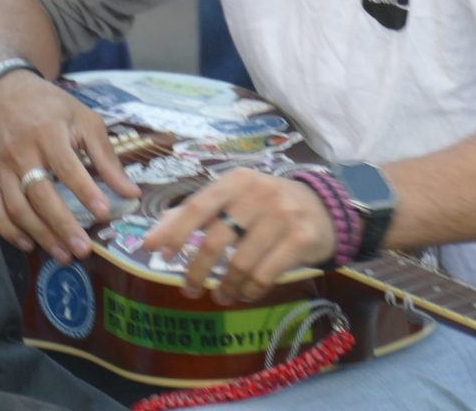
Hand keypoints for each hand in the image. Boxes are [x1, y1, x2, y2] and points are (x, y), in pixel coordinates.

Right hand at [0, 72, 139, 263]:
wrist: (6, 92)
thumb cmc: (53, 107)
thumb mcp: (84, 120)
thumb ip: (105, 156)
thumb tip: (130, 191)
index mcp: (49, 133)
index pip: (68, 167)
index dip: (85, 191)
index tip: (103, 213)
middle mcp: (22, 152)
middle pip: (40, 195)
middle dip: (62, 225)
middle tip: (82, 249)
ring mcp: (1, 167)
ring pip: (17, 208)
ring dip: (40, 234)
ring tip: (63, 254)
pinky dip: (8, 231)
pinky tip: (28, 244)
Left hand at [142, 168, 335, 303]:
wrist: (322, 208)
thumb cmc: (267, 204)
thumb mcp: (233, 199)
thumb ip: (195, 213)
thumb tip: (152, 235)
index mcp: (237, 179)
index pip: (198, 206)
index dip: (175, 232)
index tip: (156, 254)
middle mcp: (259, 192)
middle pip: (215, 240)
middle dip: (196, 271)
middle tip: (189, 289)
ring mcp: (283, 215)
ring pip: (240, 263)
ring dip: (226, 287)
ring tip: (222, 295)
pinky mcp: (301, 238)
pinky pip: (265, 275)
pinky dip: (249, 291)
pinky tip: (245, 293)